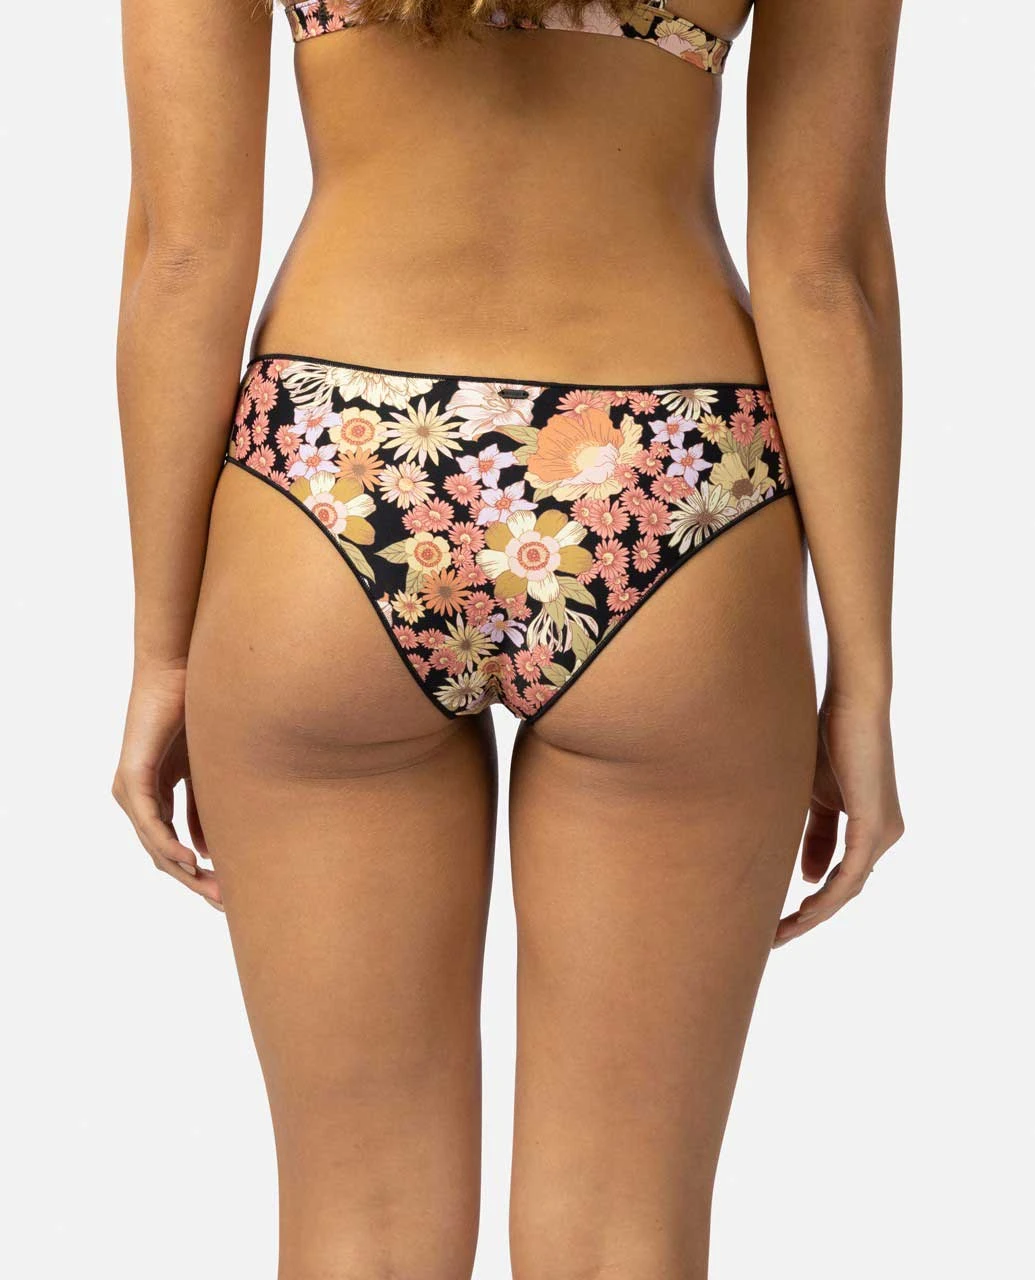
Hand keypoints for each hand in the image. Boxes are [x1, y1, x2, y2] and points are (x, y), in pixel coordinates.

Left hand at [112, 662, 221, 907]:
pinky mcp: (131, 777)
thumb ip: (207, 808)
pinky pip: (149, 822)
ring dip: (185, 870)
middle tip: (222, 903)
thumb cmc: (198, 710)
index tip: (226, 892)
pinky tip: (190, 860)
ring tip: (213, 889)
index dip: (199, 872)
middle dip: (195, 881)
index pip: (173, 846)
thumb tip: (212, 850)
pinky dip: (169, 843)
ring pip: (154, 844)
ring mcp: (130, 789)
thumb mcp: (208, 770)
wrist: (181, 672)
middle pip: (163, 854)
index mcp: (155, 795)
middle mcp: (137, 797)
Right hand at [775, 693, 903, 945]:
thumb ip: (813, 835)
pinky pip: (852, 876)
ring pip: (848, 888)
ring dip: (815, 914)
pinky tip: (804, 911)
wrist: (850, 704)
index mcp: (867, 825)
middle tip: (775, 936)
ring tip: (782, 932)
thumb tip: (808, 877)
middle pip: (844, 889)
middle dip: (809, 916)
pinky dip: (827, 897)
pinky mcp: (875, 827)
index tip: (777, 917)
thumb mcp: (812, 795)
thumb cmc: (827, 738)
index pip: (838, 874)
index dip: (809, 899)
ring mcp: (883, 833)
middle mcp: (883, 834)